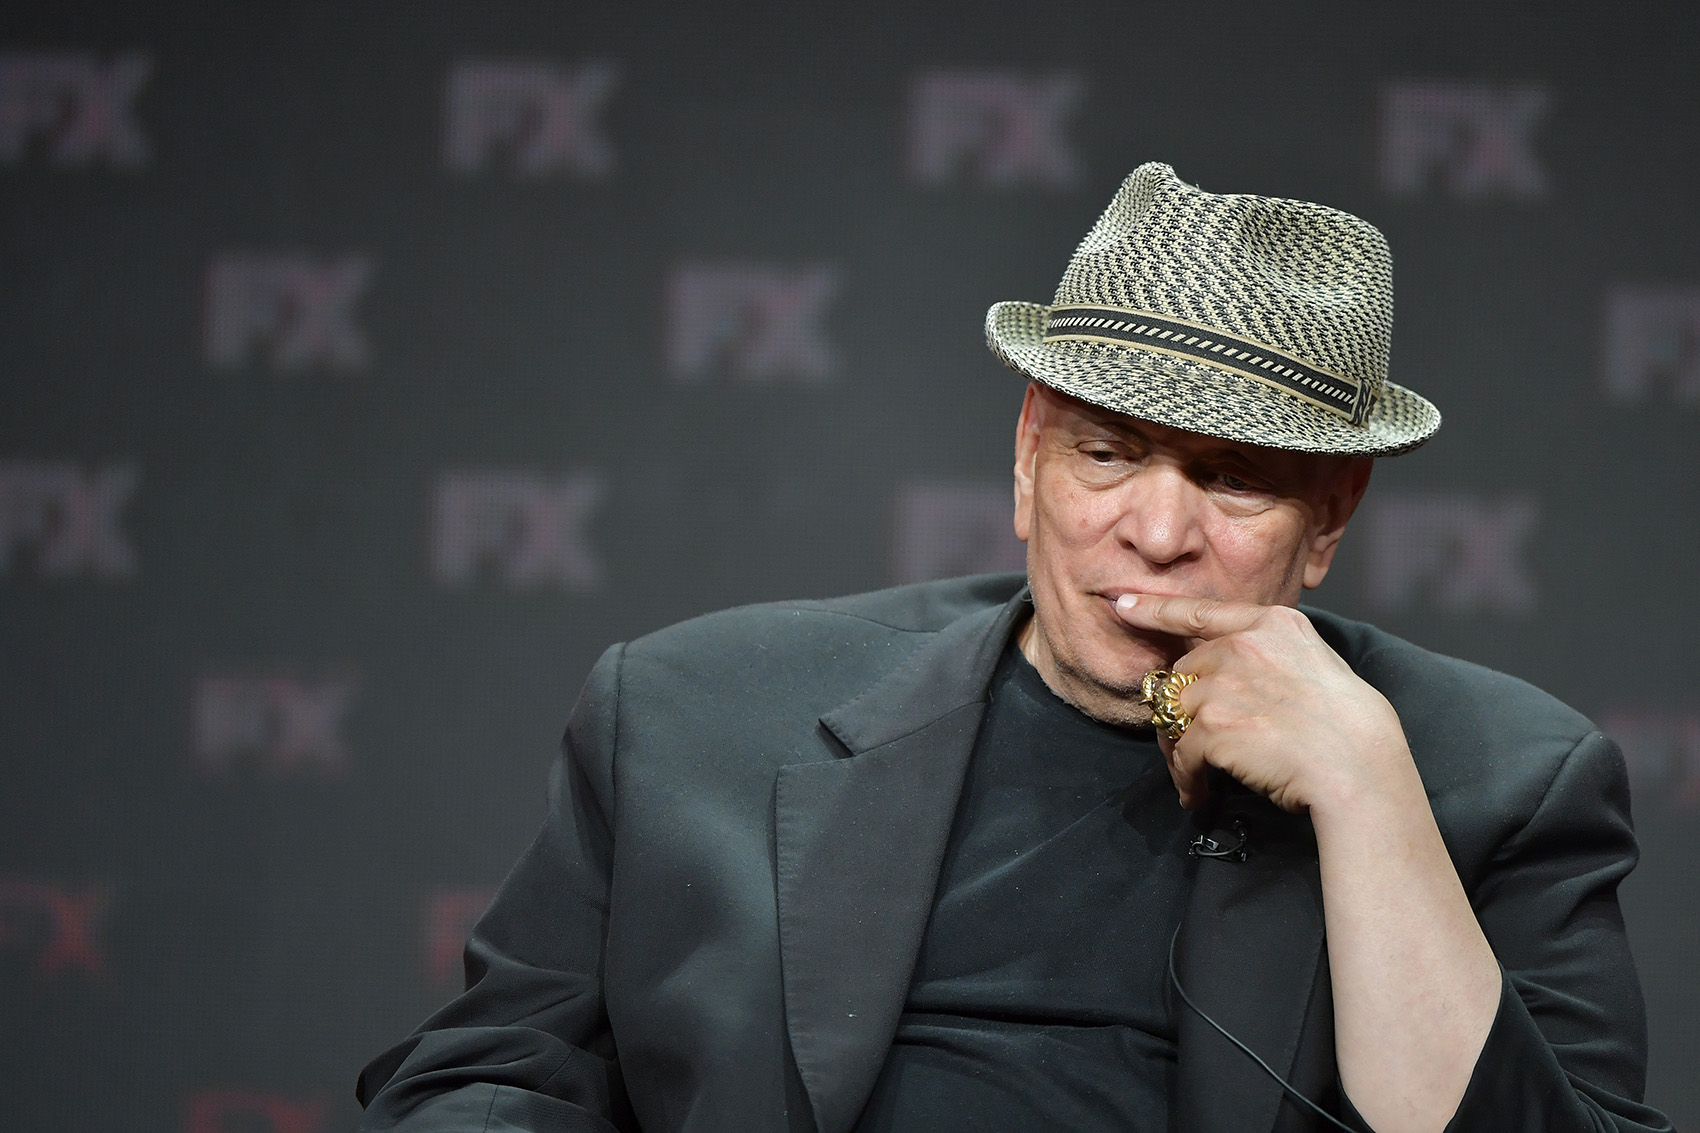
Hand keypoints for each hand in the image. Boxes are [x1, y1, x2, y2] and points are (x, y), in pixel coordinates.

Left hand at [1114, 593, 1411, 813]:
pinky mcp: (1211, 725)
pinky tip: (1199, 793)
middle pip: (1183, 675)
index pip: (1199, 611)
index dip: (1155, 610)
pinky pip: (1181, 753)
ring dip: (1180, 750)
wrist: (1358, 763)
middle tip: (1191, 746)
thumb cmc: (1348, 725)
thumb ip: (1269, 656)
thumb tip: (1229, 672)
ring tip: (1196, 776)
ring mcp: (1223, 683)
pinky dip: (1186, 778)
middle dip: (1182, 711)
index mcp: (1271, 624)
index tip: (1123, 605)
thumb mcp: (1314, 663)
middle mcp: (1242, 645)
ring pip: (1174, 715)